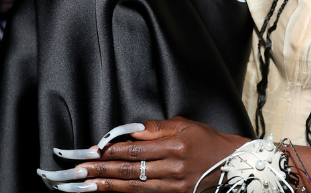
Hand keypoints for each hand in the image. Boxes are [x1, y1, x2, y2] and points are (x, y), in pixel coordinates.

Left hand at [67, 117, 247, 191]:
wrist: (234, 164)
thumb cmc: (209, 141)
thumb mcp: (185, 125)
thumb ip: (155, 128)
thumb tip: (128, 131)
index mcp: (175, 145)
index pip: (134, 149)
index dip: (110, 151)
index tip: (90, 151)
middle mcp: (173, 167)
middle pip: (129, 170)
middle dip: (100, 170)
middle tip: (76, 170)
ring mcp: (174, 185)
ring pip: (133, 186)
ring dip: (106, 185)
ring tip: (84, 185)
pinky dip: (124, 192)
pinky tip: (109, 190)